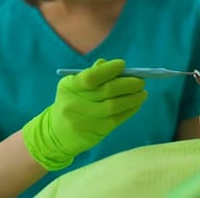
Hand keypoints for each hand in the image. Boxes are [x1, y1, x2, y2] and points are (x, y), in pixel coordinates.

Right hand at [22, 58, 147, 170]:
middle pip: (107, 91)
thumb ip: (93, 74)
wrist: (56, 134)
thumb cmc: (71, 102)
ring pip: (114, 106)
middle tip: (140, 80)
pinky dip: (130, 110)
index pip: (91, 77)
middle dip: (128, 84)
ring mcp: (84, 120)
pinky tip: (136, 103)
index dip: (109, 70)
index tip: (122, 65)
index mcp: (69, 87)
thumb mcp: (74, 86)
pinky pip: (117, 119)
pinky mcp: (95, 132)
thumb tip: (116, 66)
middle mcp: (74, 103)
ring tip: (142, 92)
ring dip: (133, 98)